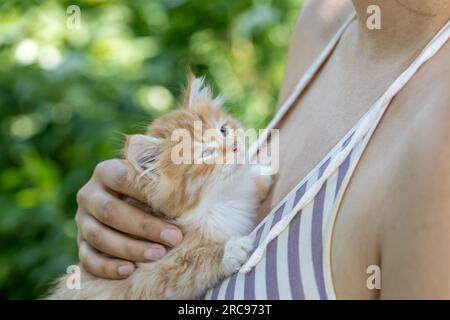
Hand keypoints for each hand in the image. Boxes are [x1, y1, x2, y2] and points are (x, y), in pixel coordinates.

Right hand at [75, 159, 182, 278]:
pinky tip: (128, 270)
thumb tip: (193, 171)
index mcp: (106, 172)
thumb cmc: (150, 191)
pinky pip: (88, 259)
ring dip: (130, 248)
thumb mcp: (156, 178)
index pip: (123, 179)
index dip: (148, 193)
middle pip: (111, 211)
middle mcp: (89, 195)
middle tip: (174, 238)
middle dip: (144, 226)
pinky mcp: (81, 244)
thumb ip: (167, 176)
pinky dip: (107, 267)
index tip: (176, 206)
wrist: (130, 207)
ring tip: (158, 255)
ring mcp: (82, 221)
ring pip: (99, 236)